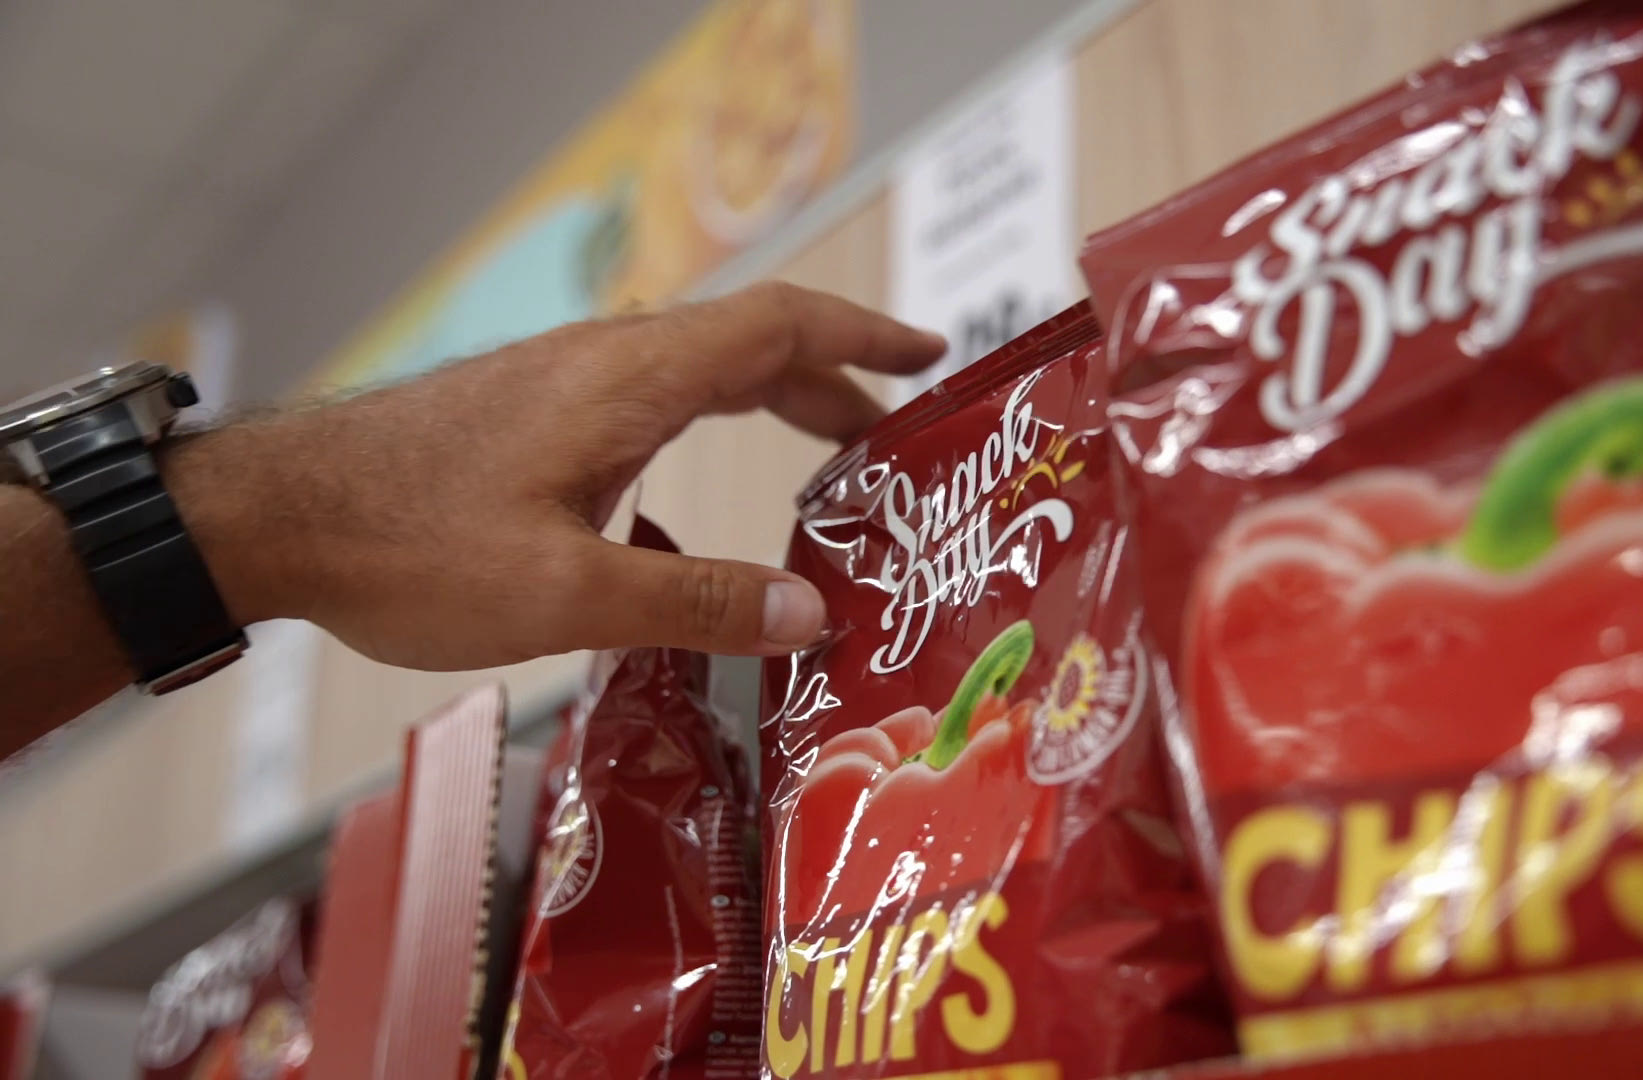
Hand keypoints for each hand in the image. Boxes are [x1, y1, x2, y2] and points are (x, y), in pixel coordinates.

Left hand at [168, 283, 943, 668]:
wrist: (272, 517)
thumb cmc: (411, 548)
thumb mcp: (567, 595)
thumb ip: (696, 603)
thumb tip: (814, 615)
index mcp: (631, 381)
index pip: (779, 326)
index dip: (864, 335)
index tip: (931, 353)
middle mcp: (604, 363)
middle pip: (749, 345)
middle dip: (834, 380)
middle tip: (895, 434)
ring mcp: (562, 384)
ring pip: (697, 372)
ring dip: (772, 400)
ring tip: (826, 455)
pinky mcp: (530, 415)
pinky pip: (649, 399)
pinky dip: (710, 425)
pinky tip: (695, 502)